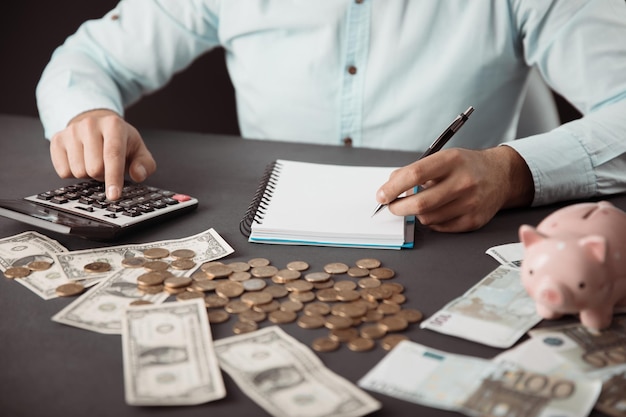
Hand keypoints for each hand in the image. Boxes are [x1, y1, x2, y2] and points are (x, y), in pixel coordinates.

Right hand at [49, 109, 156, 199]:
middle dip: (103, 175)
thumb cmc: (120, 141)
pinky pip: (63, 171)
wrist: (97, 124)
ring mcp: (71, 131)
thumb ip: (145, 165)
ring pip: (78, 171)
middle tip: (107, 167)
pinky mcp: (57, 140)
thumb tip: (137, 175)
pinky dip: (74, 173)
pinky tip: (81, 161)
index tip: (113, 195)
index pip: (113, 155)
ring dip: (89, 174)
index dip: (113, 178)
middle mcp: (90, 124)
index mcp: (113, 125)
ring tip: (94, 162)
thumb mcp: (138, 150)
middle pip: (94, 167)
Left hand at [375, 146, 533, 231]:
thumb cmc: (465, 166)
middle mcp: (463, 181)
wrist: (501, 175)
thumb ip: (415, 171)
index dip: (393, 188)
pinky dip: (431, 221)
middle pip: (420, 203)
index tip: (381, 195)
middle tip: (391, 207)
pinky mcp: (474, 220)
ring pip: (428, 218)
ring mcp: (471, 203)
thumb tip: (389, 187)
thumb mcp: (443, 158)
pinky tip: (435, 211)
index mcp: (452, 160)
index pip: (415, 174)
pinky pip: (440, 227)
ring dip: (416, 214)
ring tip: (419, 204)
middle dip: (398, 208)